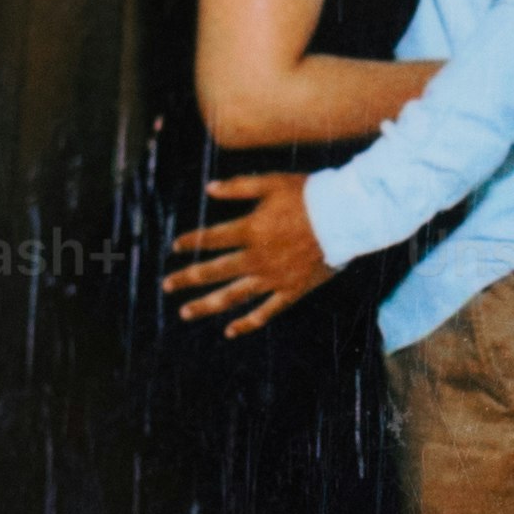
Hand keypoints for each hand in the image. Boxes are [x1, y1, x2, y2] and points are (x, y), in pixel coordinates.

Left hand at [168, 172, 335, 331]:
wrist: (346, 218)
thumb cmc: (310, 196)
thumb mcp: (272, 182)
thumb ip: (239, 187)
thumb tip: (208, 189)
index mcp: (250, 230)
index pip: (211, 238)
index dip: (191, 241)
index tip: (175, 247)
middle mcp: (257, 257)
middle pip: (214, 271)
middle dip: (187, 278)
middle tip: (167, 285)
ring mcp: (273, 278)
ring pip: (233, 295)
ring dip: (207, 305)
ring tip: (185, 312)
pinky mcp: (291, 291)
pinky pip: (266, 311)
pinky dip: (248, 323)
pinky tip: (230, 330)